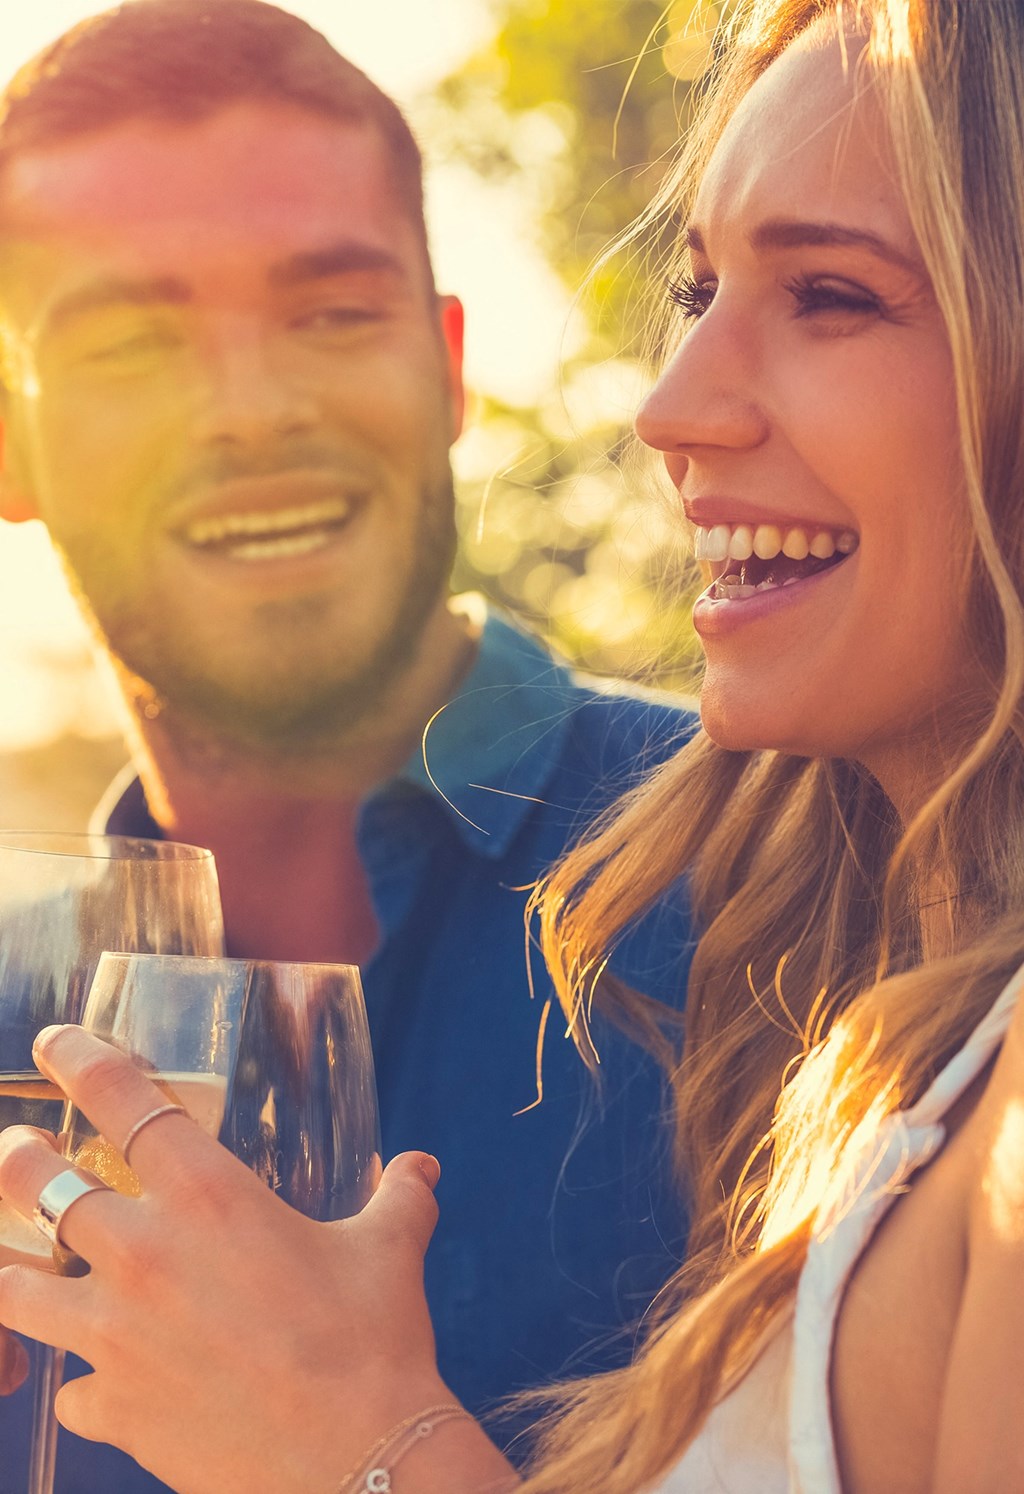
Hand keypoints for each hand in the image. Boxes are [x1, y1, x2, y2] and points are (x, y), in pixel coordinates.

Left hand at [0, 1025, 448, 1493]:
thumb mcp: (390, 1251)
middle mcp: (144, 1254)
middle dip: (18, 1159)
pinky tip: (102, 1386)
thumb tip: (421, 1166)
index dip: (81, 1059)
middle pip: (37, 1185)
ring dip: (11, 1267)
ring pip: (15, 1289)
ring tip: (16, 1259)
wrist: (359, 1464)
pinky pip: (72, 1392)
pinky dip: (84, 1385)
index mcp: (209, 1196)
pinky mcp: (114, 1409)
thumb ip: (399, 1196)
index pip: (123, 1100)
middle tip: (17, 1148)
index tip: (53, 1040)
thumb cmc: (375, 1344)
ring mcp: (116, 1336)